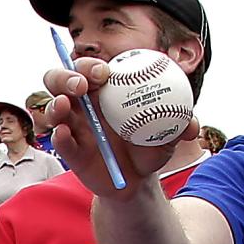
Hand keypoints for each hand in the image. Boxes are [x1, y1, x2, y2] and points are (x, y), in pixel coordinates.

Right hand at [40, 58, 181, 196]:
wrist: (139, 178)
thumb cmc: (152, 146)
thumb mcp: (172, 131)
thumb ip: (183, 123)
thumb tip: (191, 126)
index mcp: (107, 89)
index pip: (90, 68)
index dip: (90, 65)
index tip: (104, 74)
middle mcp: (85, 104)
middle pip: (59, 81)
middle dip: (64, 78)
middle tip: (80, 86)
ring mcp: (75, 126)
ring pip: (52, 108)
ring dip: (53, 105)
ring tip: (63, 107)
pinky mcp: (70, 151)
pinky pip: (59, 140)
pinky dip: (58, 135)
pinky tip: (64, 133)